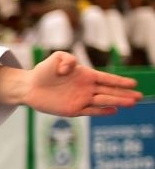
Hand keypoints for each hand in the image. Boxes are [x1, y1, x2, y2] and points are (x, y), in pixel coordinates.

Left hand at [20, 52, 141, 116]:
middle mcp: (87, 88)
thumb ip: (67, 59)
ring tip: (131, 103)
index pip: (107, 79)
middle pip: (109, 91)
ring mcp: (81, 99)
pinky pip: (90, 111)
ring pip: (103, 101)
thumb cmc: (44, 71)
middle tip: (139, 96)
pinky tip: (113, 110)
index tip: (133, 83)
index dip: (120, 81)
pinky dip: (101, 111)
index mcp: (87, 75)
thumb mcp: (57, 58)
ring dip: (117, 102)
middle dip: (124, 94)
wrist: (29, 86)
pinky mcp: (73, 110)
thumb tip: (71, 69)